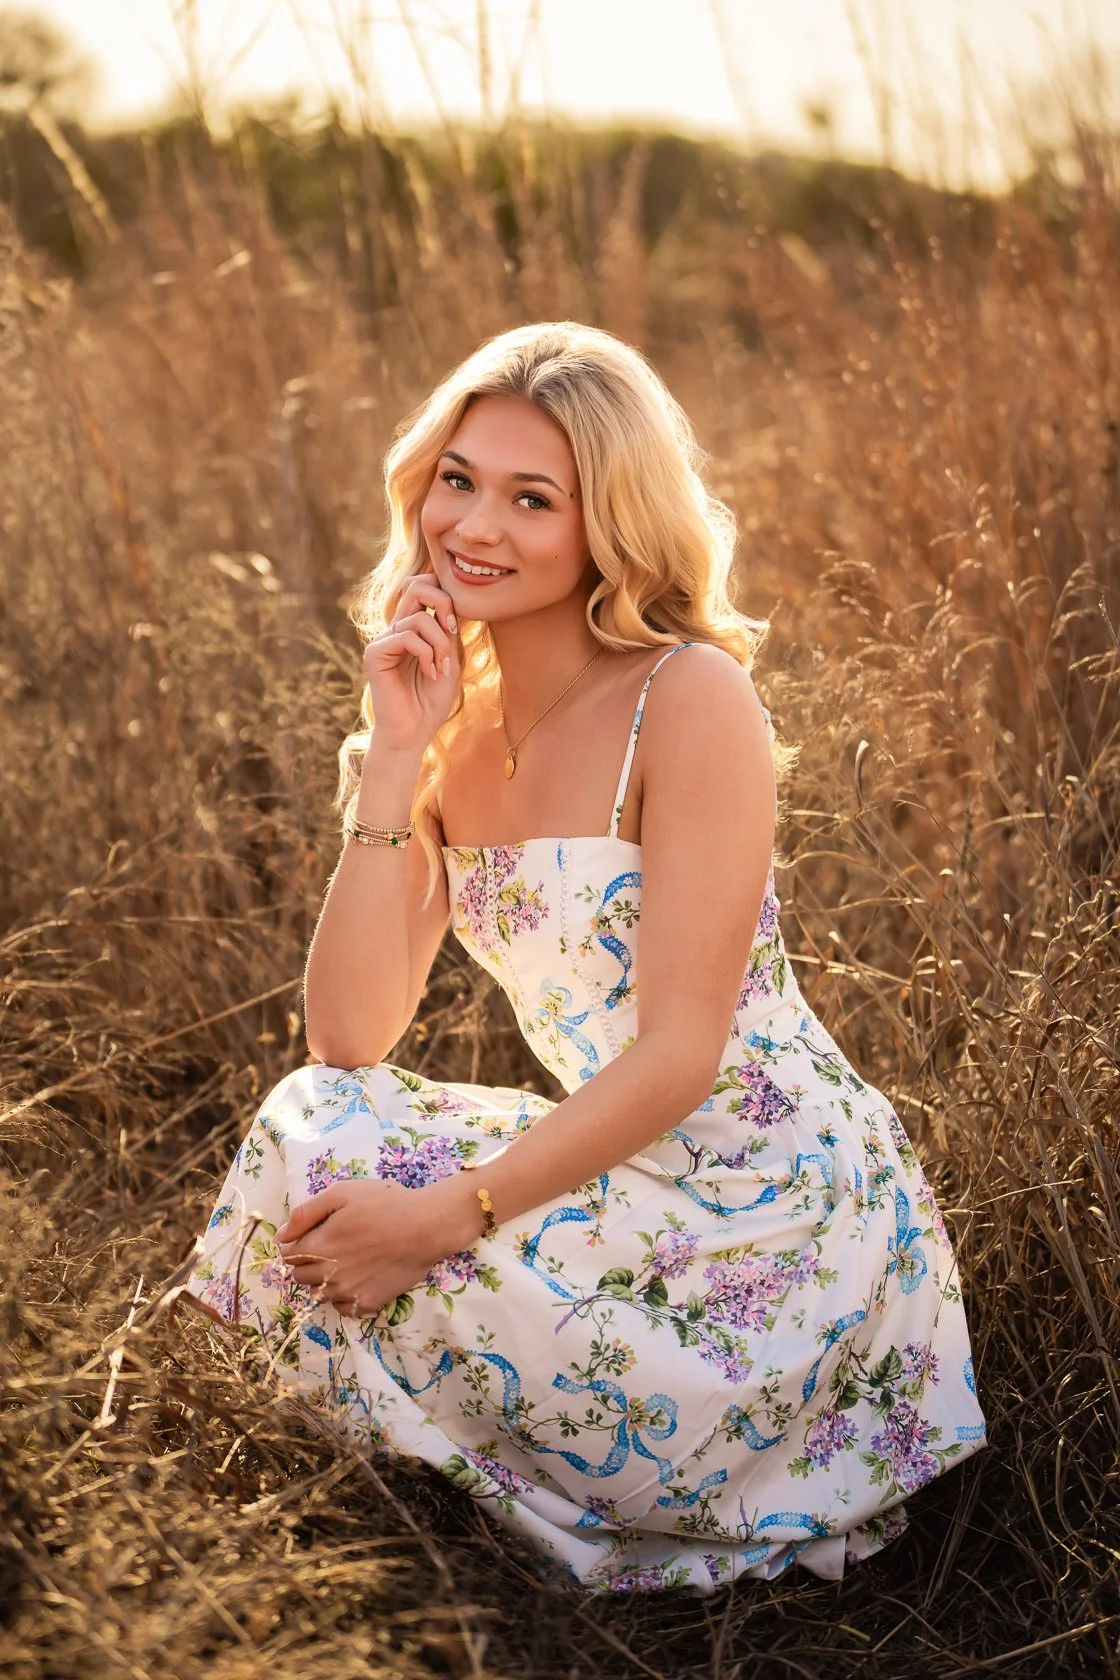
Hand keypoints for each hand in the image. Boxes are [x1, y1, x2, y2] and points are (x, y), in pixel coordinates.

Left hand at [275, 1175, 477, 1317]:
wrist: (426, 1227)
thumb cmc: (385, 1204)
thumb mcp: (342, 1193)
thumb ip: (306, 1213)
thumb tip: (282, 1235)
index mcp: (318, 1247)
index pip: (288, 1255)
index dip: (298, 1242)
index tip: (315, 1234)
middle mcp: (327, 1275)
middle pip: (300, 1276)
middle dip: (308, 1261)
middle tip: (332, 1245)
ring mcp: (347, 1293)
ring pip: (319, 1294)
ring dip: (324, 1280)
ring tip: (347, 1262)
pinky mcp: (367, 1303)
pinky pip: (343, 1308)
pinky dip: (344, 1297)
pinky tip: (358, 1279)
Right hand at [364, 574, 461, 754]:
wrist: (413, 733)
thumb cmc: (431, 701)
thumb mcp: (449, 659)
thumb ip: (447, 631)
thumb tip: (453, 600)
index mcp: (412, 628)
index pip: (423, 588)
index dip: (444, 595)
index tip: (456, 626)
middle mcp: (396, 629)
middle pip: (416, 586)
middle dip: (443, 602)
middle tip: (452, 630)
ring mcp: (384, 640)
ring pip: (418, 618)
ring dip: (439, 643)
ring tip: (441, 669)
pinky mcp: (375, 653)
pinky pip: (407, 636)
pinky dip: (426, 653)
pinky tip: (430, 673)